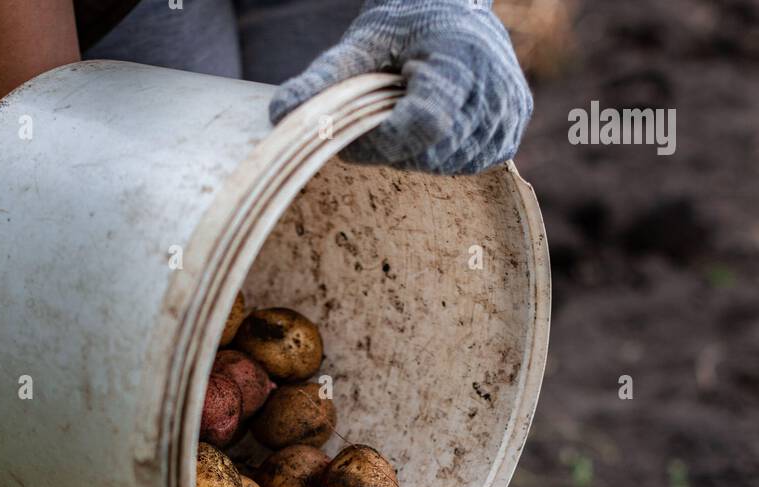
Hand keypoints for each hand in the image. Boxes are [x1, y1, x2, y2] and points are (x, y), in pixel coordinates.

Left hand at [269, 0, 532, 173]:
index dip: (380, 141)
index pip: (420, 128)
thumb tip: (278, 116)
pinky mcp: (512, 128)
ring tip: (408, 111)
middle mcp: (493, 90)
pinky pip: (469, 165)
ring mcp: (507, 113)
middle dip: (395, 147)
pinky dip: (442, 153)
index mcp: (459, 62)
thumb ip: (322, 82)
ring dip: (418, 153)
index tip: (352, 135)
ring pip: (448, 166)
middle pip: (430, 155)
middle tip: (379, 116)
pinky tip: (433, 122)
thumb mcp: (359, 44)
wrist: (454, 4)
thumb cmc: (402, 23)